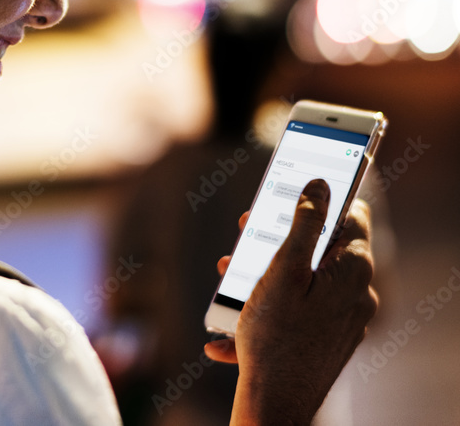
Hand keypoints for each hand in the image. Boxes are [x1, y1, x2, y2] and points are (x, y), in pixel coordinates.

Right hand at [205, 179, 378, 424]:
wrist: (276, 403)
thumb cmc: (275, 335)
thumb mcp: (283, 269)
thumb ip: (305, 223)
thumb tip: (320, 184)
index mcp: (352, 270)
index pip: (354, 216)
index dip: (324, 199)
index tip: (294, 192)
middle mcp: (357, 294)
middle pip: (324, 248)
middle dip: (281, 237)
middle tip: (248, 232)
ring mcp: (345, 320)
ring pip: (308, 280)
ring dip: (267, 273)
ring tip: (229, 278)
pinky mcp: (330, 340)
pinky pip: (300, 312)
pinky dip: (270, 308)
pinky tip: (232, 324)